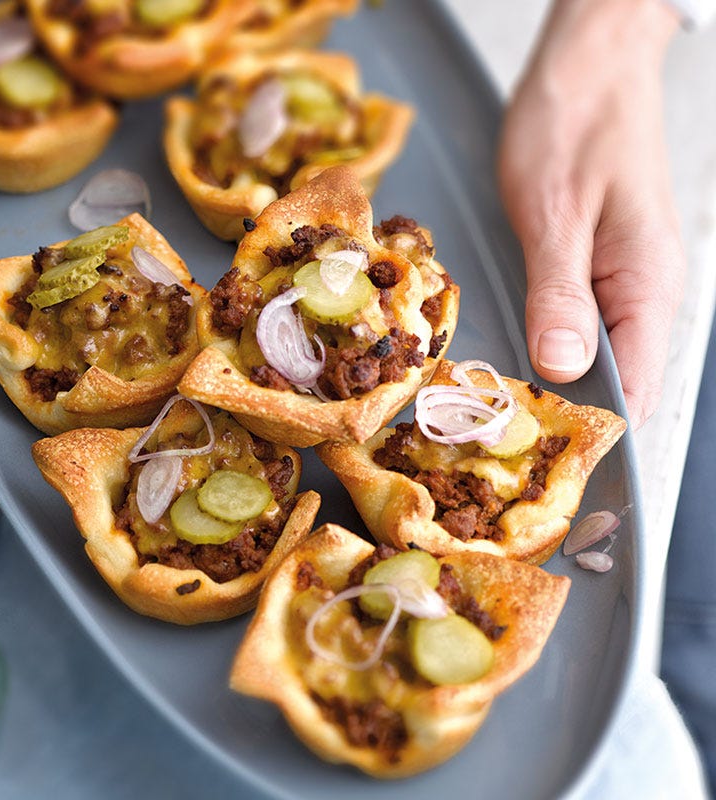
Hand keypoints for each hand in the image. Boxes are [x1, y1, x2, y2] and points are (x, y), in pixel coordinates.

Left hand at [497, 0, 684, 427]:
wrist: (589, 69)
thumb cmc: (575, 126)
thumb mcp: (555, 213)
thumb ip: (560, 295)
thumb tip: (564, 368)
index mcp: (650, 287)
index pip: (634, 390)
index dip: (592, 431)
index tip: (540, 455)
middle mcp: (649, 294)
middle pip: (619, 384)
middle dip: (568, 416)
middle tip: (506, 442)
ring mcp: (628, 285)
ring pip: (601, 361)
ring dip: (558, 387)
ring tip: (506, 412)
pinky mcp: (603, 272)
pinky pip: (588, 331)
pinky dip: (555, 351)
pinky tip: (523, 360)